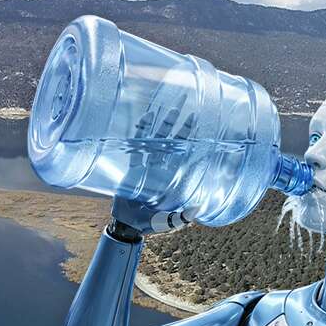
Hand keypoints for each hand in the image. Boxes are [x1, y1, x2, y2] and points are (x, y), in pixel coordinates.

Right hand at [110, 82, 196, 235]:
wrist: (129, 224)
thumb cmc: (151, 224)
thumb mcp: (168, 223)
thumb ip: (181, 218)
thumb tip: (197, 210)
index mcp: (174, 177)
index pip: (184, 151)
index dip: (190, 136)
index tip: (195, 118)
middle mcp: (163, 168)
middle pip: (172, 140)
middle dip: (177, 121)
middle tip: (183, 101)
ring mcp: (148, 167)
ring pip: (155, 140)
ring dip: (160, 124)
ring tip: (165, 106)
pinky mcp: (133, 169)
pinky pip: (137, 148)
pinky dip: (139, 134)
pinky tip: (143, 119)